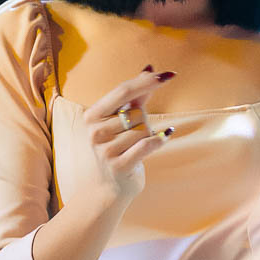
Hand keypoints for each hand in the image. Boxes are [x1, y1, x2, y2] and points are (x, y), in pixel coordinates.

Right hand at [82, 66, 175, 205]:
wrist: (105, 190)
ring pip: (144, 130)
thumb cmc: (115, 150)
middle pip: (137, 113)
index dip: (146, 81)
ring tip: (136, 147)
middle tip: (136, 134)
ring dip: (148, 136)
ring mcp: (106, 150)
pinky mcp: (120, 166)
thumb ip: (135, 96)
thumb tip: (149, 68)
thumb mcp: (120, 122)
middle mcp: (95, 132)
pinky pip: (148, 145)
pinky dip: (160, 140)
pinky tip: (165, 136)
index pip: (123, 91)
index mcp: (91, 116)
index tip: (167, 75)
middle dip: (144, 120)